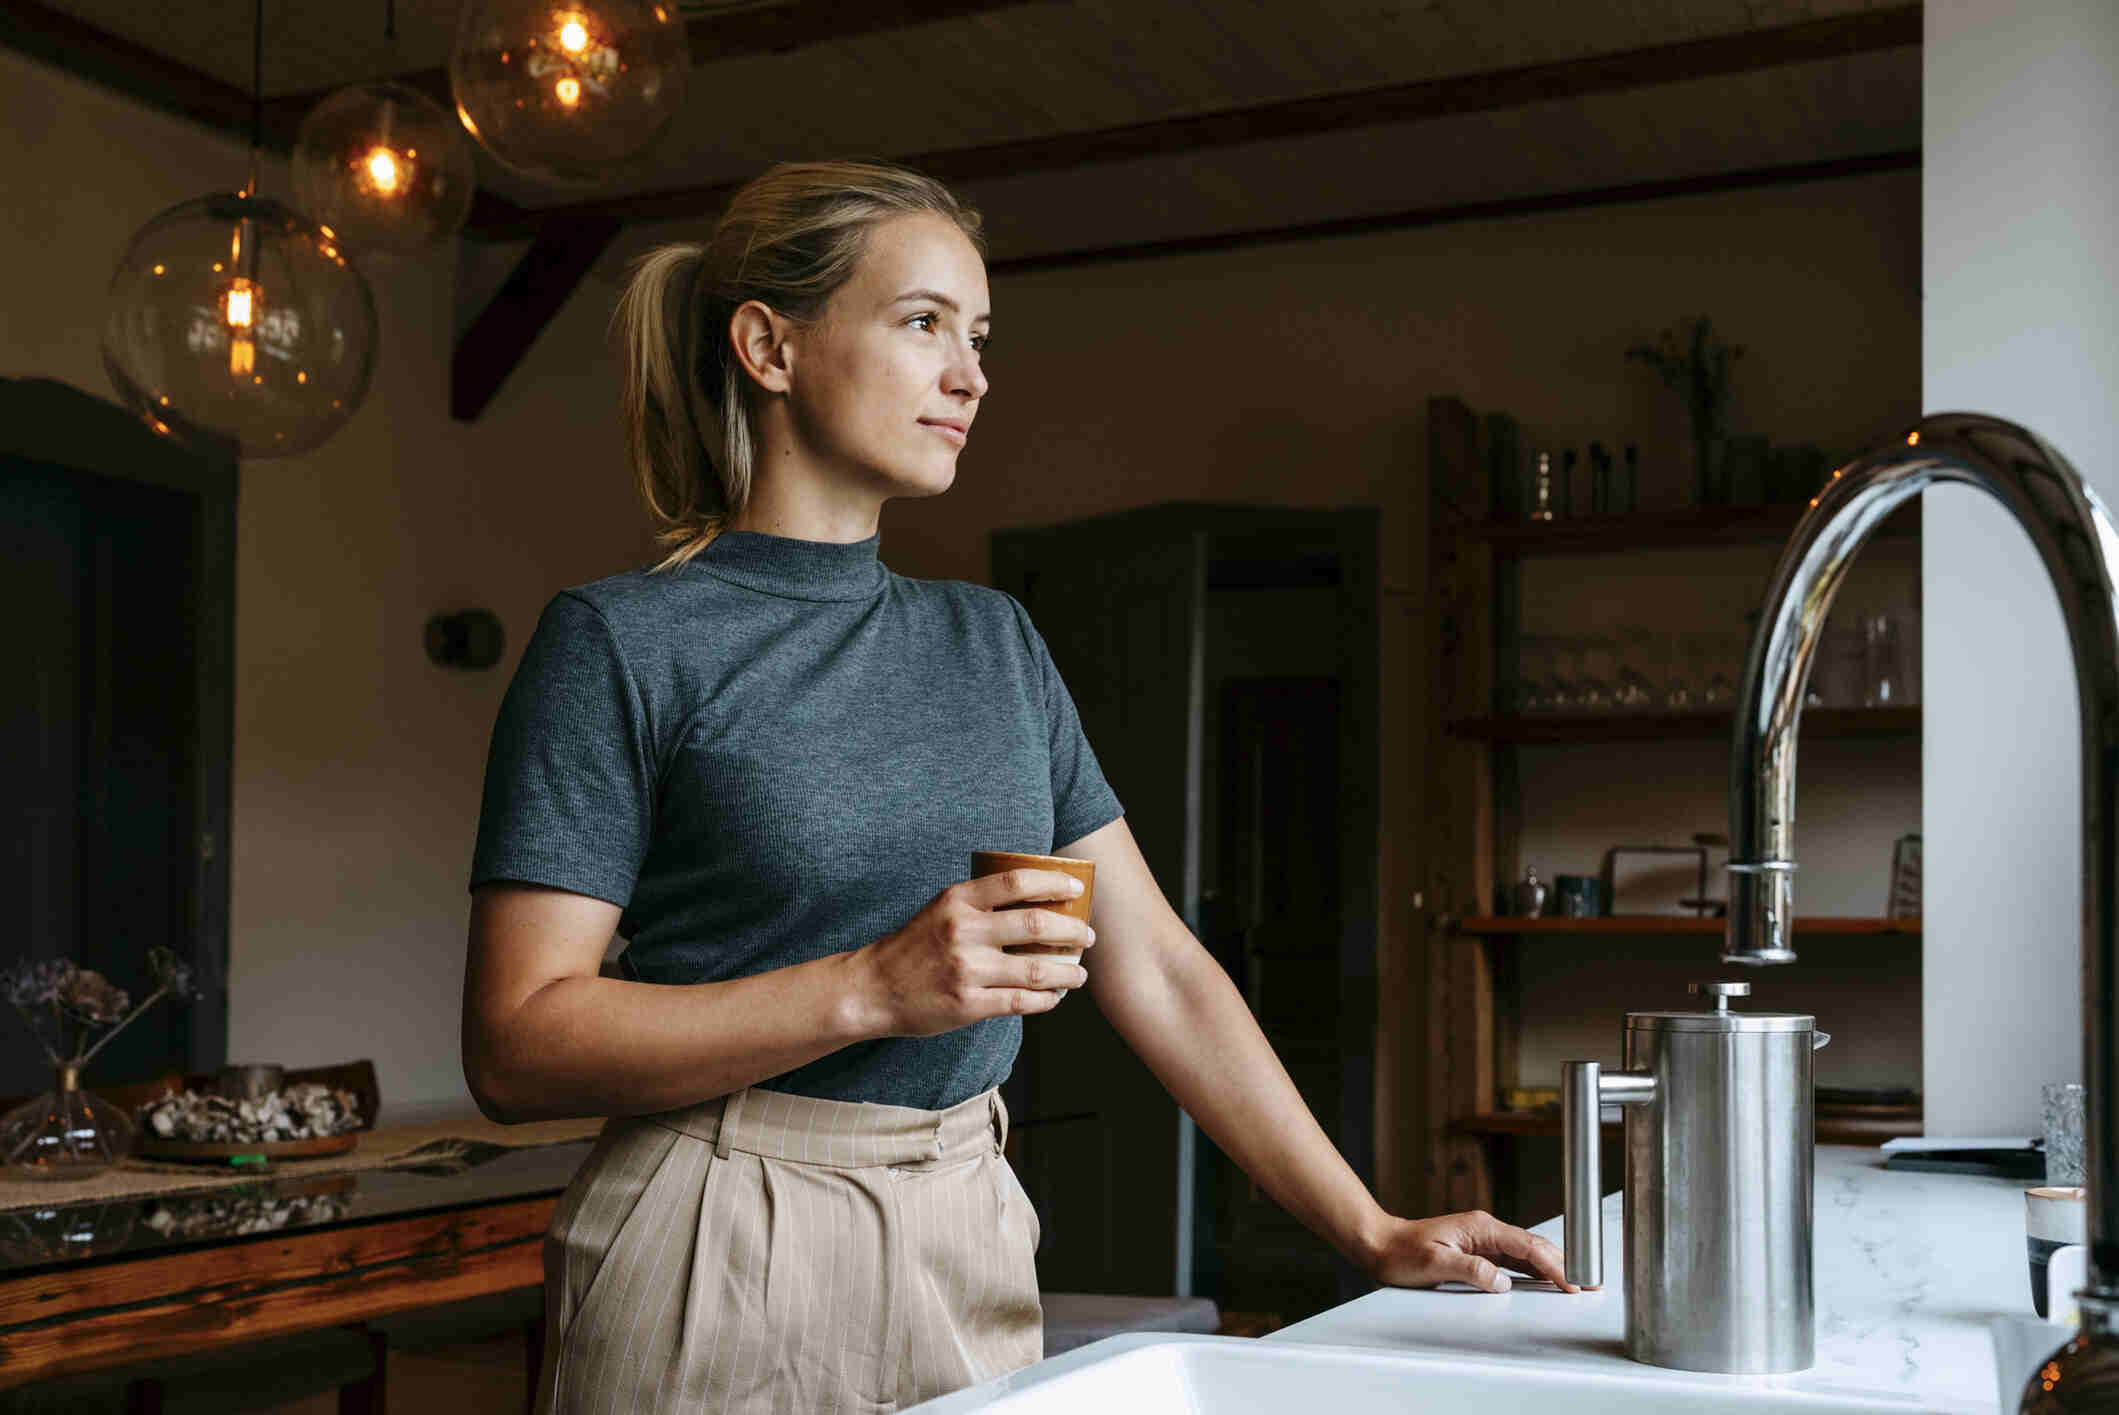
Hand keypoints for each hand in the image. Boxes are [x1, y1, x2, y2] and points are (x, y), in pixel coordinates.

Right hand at [860, 870, 1096, 1036]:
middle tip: (1087, 936)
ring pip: (1036, 970)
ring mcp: (966, 970)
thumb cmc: (914, 946)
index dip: (1053, 882)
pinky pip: (1020, 1002)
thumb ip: (981, 901)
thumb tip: (1037, 898)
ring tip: (1079, 974)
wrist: (874, 988)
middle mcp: (963, 931)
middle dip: (1072, 931)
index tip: (1076, 889)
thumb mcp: (941, 909)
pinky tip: (1054, 997)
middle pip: (1036, 925)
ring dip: (1068, 973)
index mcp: (958, 901)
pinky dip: (1045, 999)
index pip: (1016, 882)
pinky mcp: (968, 1005)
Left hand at [1363, 1209, 1578, 1293]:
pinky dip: (1533, 1269)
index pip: (1527, 1246)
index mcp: (1481, 1228)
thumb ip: (1472, 1271)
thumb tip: (1503, 1281)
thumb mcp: (1435, 1264)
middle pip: (1534, 1246)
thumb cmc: (1402, 1253)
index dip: (1554, 1264)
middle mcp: (1485, 1229)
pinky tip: (1545, 1280)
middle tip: (1589, 1283)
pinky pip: (1513, 1259)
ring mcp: (1483, 1238)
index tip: (1573, 1280)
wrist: (1380, 1244)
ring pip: (1526, 1252)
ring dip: (1551, 1267)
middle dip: (1563, 1263)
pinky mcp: (1478, 1249)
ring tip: (1576, 1282)